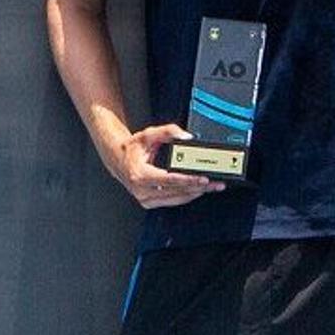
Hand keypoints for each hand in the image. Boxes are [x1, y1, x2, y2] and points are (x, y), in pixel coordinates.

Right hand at [108, 123, 225, 208]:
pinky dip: (187, 195)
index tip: (203, 178)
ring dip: (196, 193)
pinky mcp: (149, 202)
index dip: (188, 180)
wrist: (118, 160)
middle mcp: (141, 189)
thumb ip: (168, 131)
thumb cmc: (132, 149)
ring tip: (212, 187)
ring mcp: (145, 198)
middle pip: (176, 191)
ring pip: (176, 199)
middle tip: (215, 183)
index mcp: (139, 174)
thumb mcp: (148, 134)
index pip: (169, 180)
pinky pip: (172, 201)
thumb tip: (186, 136)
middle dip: (198, 187)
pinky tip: (198, 190)